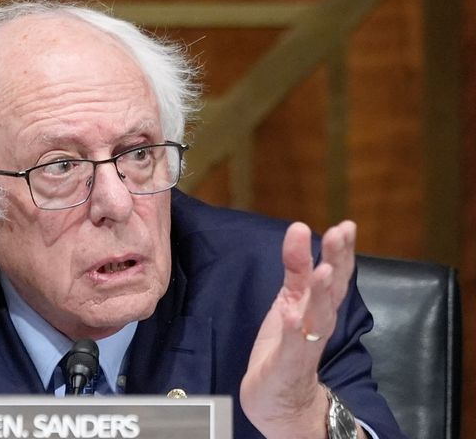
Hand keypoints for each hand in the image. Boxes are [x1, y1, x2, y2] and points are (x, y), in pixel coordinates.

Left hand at [240, 220, 358, 437]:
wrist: (281, 401)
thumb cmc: (286, 346)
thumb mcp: (289, 299)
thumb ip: (295, 268)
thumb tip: (299, 228)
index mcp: (316, 304)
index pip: (334, 273)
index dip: (341, 250)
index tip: (346, 225)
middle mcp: (317, 322)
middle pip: (332, 289)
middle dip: (337, 261)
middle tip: (341, 233)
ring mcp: (304, 344)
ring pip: (318, 316)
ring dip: (321, 293)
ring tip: (322, 270)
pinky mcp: (288, 364)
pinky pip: (294, 346)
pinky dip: (295, 331)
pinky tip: (293, 316)